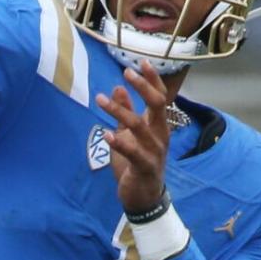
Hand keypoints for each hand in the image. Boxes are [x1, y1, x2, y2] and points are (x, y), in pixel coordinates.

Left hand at [95, 60, 169, 214]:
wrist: (143, 197)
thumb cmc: (136, 164)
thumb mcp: (128, 135)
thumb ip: (125, 113)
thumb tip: (118, 88)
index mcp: (158, 126)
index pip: (160, 97)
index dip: (152, 79)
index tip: (141, 62)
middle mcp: (160, 135)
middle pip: (158, 104)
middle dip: (143, 87)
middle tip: (126, 72)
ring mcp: (155, 151)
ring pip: (140, 125)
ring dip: (119, 110)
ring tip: (100, 99)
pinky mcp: (145, 167)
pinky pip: (134, 152)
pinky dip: (120, 141)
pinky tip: (106, 134)